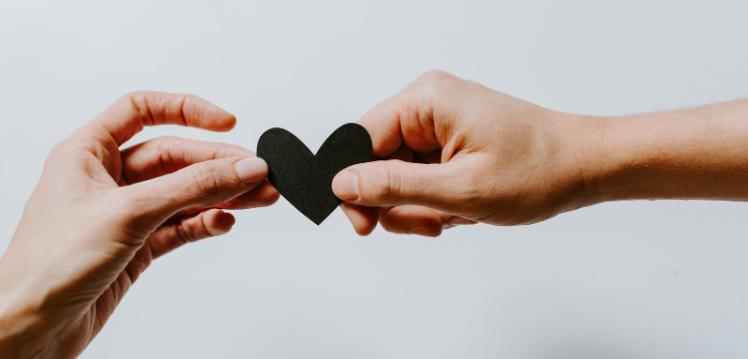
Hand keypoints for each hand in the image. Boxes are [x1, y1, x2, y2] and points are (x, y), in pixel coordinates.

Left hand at [0, 92, 277, 357]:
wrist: (31, 328)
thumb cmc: (48, 265)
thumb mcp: (129, 212)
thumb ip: (192, 187)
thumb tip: (241, 167)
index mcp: (88, 152)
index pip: (143, 110)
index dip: (186, 110)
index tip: (226, 122)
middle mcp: (107, 179)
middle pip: (175, 157)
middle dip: (218, 164)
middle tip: (257, 173)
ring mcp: (125, 213)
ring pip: (184, 193)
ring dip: (222, 195)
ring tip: (259, 197)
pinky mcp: (137, 245)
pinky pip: (181, 225)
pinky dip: (205, 223)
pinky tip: (223, 222)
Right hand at [332, 71, 603, 235]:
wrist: (586, 167)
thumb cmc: (538, 170)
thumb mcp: (460, 189)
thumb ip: (394, 186)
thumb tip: (341, 184)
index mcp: (426, 100)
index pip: (359, 140)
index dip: (354, 186)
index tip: (364, 226)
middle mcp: (428, 106)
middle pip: (377, 162)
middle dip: (399, 202)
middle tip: (431, 223)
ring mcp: (439, 125)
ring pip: (399, 177)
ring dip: (421, 207)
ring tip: (456, 215)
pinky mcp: (450, 142)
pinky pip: (421, 179)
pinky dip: (436, 203)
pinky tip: (463, 209)